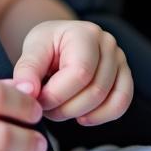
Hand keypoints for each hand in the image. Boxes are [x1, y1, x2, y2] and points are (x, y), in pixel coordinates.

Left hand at [12, 20, 132, 125]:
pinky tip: (82, 117)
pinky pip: (120, 104)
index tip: (37, 100)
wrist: (60, 41)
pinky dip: (101, 116)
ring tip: (57, 110)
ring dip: (79, 113)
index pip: (79, 73)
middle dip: (65, 108)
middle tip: (44, 108)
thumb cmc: (47, 44)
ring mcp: (120, 60)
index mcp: (85, 33)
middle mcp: (107, 44)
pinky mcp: (124, 76)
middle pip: (94, 91)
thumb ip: (27, 70)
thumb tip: (25, 91)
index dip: (57, 94)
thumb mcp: (32, 49)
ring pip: (107, 100)